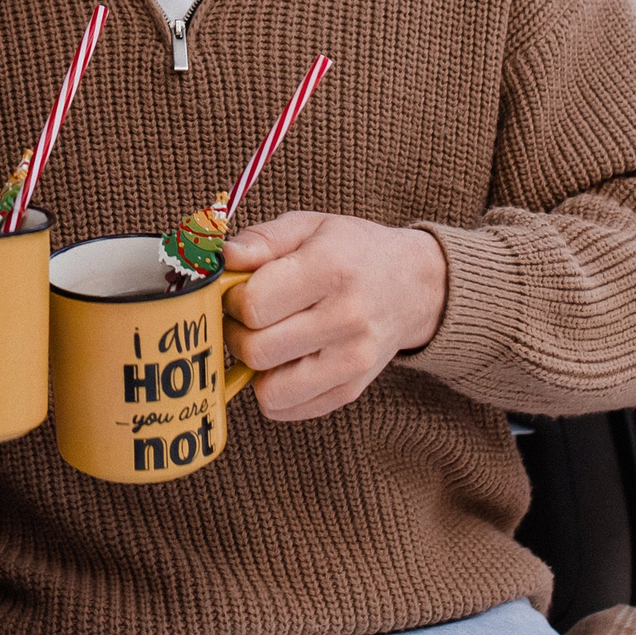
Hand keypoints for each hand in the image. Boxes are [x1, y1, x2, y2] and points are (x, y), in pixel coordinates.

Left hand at [221, 212, 447, 421]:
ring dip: (253, 367)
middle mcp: (347, 319)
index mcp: (331, 269)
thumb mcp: (308, 226)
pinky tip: (283, 360)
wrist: (413, 285)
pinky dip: (272, 389)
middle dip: (235, 333)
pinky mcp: (351, 390)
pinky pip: (286, 408)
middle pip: (256, 350)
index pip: (253, 305)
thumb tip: (222, 260)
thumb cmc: (350, 251)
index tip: (239, 290)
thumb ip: (261, 239)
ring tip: (264, 339)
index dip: (232, 299)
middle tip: (246, 317)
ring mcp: (353, 361)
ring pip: (268, 390)